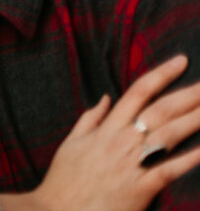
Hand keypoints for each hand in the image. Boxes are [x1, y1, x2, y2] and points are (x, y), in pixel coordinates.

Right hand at [0, 55, 199, 210]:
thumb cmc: (64, 180)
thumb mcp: (71, 143)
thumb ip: (90, 119)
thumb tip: (107, 97)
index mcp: (107, 128)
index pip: (138, 93)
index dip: (161, 75)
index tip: (181, 62)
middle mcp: (122, 141)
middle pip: (161, 111)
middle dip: (189, 95)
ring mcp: (133, 163)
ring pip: (169, 135)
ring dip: (195, 120)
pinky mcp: (142, 187)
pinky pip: (170, 170)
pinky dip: (190, 159)